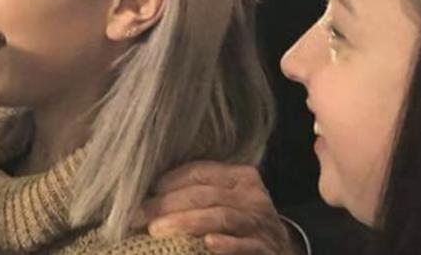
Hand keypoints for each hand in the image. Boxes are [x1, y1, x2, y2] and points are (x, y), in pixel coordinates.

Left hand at [136, 163, 301, 254]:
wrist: (282, 251)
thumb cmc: (240, 223)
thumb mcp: (226, 200)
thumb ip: (198, 192)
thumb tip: (149, 192)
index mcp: (241, 177)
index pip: (199, 172)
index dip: (168, 181)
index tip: (142, 193)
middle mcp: (253, 196)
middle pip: (204, 194)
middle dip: (167, 204)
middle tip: (139, 216)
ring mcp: (260, 224)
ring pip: (220, 216)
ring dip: (185, 223)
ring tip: (156, 230)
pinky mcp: (265, 250)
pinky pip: (244, 245)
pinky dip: (226, 245)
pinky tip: (207, 245)